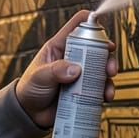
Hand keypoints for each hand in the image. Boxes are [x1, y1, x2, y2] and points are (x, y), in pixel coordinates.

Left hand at [14, 10, 117, 126]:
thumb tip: (76, 69)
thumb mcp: (39, 76)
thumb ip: (55, 71)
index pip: (77, 26)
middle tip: (109, 67)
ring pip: (101, 67)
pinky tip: (105, 96)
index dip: (92, 23)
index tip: (102, 33)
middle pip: (96, 46)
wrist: (30, 114)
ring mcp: (80, 73)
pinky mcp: (84, 89)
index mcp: (60, 46)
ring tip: (107, 87)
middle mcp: (73, 57)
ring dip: (109, 75)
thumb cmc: (29, 89)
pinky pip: (101, 86)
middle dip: (107, 55)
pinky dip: (106, 90)